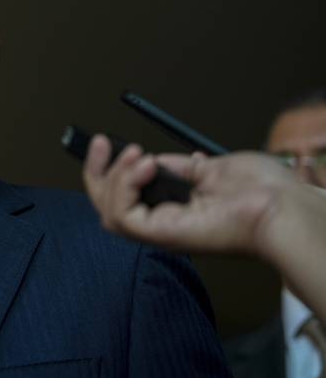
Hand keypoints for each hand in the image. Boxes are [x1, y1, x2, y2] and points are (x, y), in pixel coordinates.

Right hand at [82, 135, 294, 254]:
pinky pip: (122, 214)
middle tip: (101, 143)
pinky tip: (146, 165)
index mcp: (176, 212)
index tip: (108, 143)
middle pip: (107, 208)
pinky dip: (125, 185)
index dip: (111, 172)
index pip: (125, 198)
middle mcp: (164, 224)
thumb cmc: (264, 192)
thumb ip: (183, 168)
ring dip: (112, 177)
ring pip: (109, 211)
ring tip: (138, 155)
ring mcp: (161, 231)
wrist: (282, 206)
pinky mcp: (161, 234)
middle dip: (96, 173)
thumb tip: (162, 160)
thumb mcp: (213, 169)